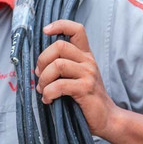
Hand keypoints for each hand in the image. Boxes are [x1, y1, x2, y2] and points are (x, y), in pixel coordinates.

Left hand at [34, 20, 117, 137]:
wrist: (106, 118)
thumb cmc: (86, 99)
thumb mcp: (77, 78)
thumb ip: (62, 68)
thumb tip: (37, 68)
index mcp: (85, 55)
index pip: (76, 29)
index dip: (60, 25)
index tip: (45, 31)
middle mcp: (88, 61)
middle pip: (59, 46)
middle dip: (42, 60)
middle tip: (39, 76)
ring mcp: (88, 74)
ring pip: (57, 65)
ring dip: (43, 79)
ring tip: (43, 90)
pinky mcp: (85, 88)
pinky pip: (59, 85)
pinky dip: (48, 93)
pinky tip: (48, 100)